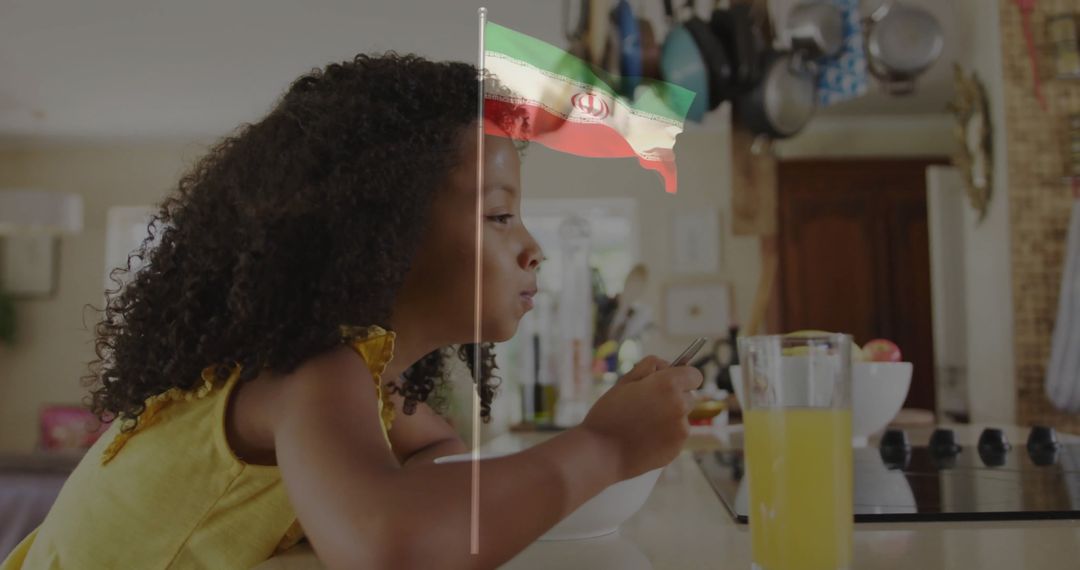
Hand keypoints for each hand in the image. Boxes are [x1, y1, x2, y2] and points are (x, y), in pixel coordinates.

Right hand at [580, 356, 702, 479]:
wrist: (601, 453)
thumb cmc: (608, 414)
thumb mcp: (625, 381)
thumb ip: (648, 368)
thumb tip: (666, 366)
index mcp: (668, 385)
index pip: (694, 375)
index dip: (682, 376)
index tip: (669, 381)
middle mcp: (680, 405)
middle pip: (690, 396)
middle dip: (676, 396)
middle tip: (650, 403)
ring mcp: (681, 429)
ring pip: (682, 417)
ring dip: (670, 416)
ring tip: (643, 423)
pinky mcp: (677, 448)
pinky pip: (676, 436)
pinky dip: (665, 435)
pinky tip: (644, 437)